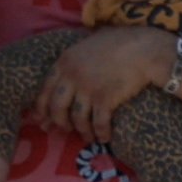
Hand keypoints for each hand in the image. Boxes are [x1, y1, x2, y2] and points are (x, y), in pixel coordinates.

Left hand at [30, 24, 174, 141]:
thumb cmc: (117, 43)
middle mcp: (72, 76)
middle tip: (64, 129)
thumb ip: (73, 60)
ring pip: (77, 118)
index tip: (40, 118)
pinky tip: (104, 137)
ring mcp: (88, 89)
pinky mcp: (105, 99)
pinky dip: (100, 133)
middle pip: (56, 107)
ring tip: (87, 137)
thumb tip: (66, 73)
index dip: (41, 107)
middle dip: (59, 122)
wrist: (141, 49)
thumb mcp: (86, 46)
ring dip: (82, 131)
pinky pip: (98, 123)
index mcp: (64, 62)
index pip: (45, 89)